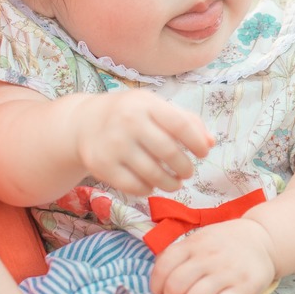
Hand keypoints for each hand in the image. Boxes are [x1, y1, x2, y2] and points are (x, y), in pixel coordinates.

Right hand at [76, 90, 212, 196]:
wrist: (83, 123)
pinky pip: (135, 187)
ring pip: (154, 174)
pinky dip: (149, 189)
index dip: (197, 142)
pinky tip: (152, 184)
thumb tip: (211, 142)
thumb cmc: (129, 114)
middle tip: (188, 172)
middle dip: (185, 167)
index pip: (180, 125)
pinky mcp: (103, 166)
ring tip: (175, 182)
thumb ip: (186, 121)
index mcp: (145, 104)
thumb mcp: (155, 107)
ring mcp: (114, 145)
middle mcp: (128, 122)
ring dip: (171, 183)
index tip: (203, 153)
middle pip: (169, 153)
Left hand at [149, 218, 276, 293]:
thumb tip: (157, 285)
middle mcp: (209, 256)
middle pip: (175, 287)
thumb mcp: (199, 239)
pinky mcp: (244, 287)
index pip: (163, 267)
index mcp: (194, 243)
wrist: (263, 239)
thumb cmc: (224, 243)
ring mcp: (227, 272)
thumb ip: (179, 256)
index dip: (157, 286)